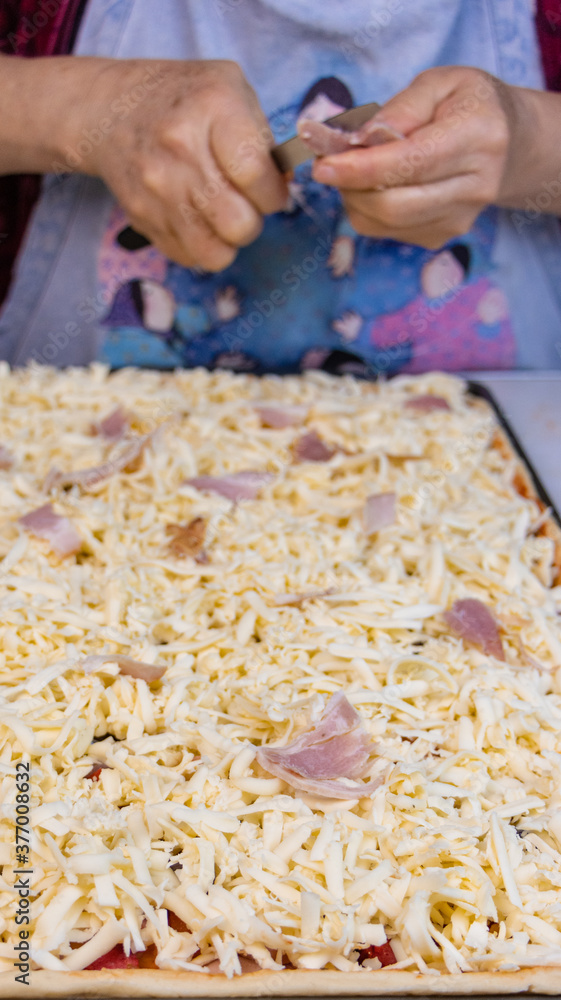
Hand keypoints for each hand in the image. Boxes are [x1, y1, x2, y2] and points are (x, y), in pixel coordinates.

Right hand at [74, 59, 286, 270]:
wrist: (111, 111)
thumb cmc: (183, 99)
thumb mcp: (231, 90)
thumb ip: (264, 138)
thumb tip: (283, 185)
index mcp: (211, 109)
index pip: (255, 173)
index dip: (274, 193)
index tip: (272, 190)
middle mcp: (180, 151)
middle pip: (238, 224)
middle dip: (253, 220)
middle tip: (246, 204)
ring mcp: (157, 189)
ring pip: (215, 253)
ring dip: (228, 240)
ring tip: (223, 215)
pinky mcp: (141, 218)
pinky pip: (188, 256)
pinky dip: (201, 246)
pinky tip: (197, 219)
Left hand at [312, 66, 526, 248]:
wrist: (509, 145)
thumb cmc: (467, 106)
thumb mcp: (439, 84)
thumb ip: (399, 109)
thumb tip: (359, 140)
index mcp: (478, 137)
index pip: (411, 163)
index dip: (362, 168)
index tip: (324, 165)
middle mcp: (475, 186)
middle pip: (394, 205)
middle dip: (350, 187)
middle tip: (329, 164)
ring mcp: (460, 219)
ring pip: (385, 223)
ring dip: (354, 199)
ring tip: (354, 171)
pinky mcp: (443, 237)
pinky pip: (387, 232)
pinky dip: (367, 211)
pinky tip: (374, 187)